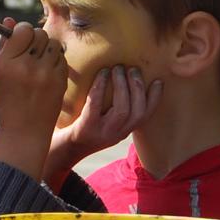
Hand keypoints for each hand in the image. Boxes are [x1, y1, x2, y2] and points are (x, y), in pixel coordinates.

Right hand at [0, 17, 69, 179]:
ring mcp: (45, 74)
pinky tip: (47, 74)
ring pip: (53, 44)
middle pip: (39, 34)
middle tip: (32, 49)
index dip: (23, 31)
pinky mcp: (59, 81)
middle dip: (36, 39)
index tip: (22, 38)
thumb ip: (4, 46)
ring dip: (48, 49)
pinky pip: (62, 59)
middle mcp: (26, 67)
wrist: (24, 132)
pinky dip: (56, 62)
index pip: (22, 30)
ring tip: (40, 62)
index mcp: (7, 64)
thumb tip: (10, 19)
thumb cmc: (7, 101)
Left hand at [43, 65, 161, 190]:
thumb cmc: (82, 130)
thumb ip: (115, 109)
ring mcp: (101, 132)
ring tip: (118, 68)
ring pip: (121, 110)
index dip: (155, 99)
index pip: (146, 117)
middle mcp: (116, 135)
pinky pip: (96, 105)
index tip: (158, 81)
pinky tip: (101, 74)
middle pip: (136, 112)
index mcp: (123, 132)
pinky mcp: (85, 128)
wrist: (61, 150)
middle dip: (138, 87)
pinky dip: (101, 87)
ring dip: (123, 86)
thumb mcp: (104, 124)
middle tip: (132, 68)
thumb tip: (125, 76)